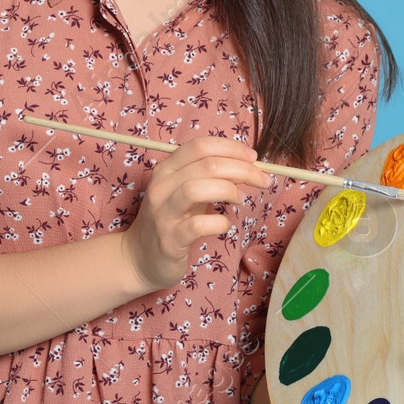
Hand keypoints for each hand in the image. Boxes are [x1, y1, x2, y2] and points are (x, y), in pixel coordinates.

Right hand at [120, 136, 269, 293]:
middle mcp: (161, 187)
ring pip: (196, 189)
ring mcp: (163, 213)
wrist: (140, 258)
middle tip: (262, 180)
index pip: (200, 146)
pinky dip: (219, 222)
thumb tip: (247, 166)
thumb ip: (211, 177)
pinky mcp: (169, 240)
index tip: (253, 158)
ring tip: (242, 200)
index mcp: (166, 169)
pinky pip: (197, 226)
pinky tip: (224, 225)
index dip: (231, 148)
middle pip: (206, 165)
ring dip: (228, 191)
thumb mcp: (188, 192)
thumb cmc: (171, 220)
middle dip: (242, 169)